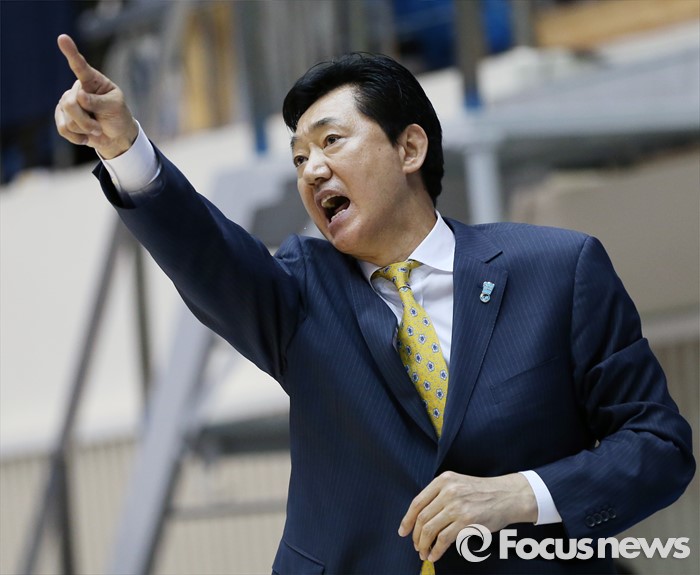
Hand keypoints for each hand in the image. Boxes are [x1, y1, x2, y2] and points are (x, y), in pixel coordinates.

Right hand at [55, 34, 137, 158]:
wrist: (114, 135)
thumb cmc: (117, 116)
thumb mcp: (115, 107)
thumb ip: (99, 102)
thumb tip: (80, 97)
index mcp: (92, 81)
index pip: (80, 66)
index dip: (71, 52)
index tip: (62, 38)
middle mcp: (77, 89)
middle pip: (70, 103)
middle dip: (86, 120)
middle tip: (99, 126)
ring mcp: (67, 103)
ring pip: (68, 119)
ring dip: (85, 129)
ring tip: (96, 128)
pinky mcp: (62, 117)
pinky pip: (64, 129)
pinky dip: (78, 137)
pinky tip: (86, 136)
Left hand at [398, 471, 537, 562]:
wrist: (507, 496)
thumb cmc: (482, 492)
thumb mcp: (457, 484)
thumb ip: (439, 495)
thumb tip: (420, 518)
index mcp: (443, 480)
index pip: (417, 502)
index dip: (407, 519)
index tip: (403, 531)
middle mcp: (448, 491)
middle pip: (422, 517)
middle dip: (416, 536)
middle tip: (416, 546)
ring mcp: (457, 506)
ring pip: (430, 529)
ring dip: (424, 545)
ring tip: (424, 553)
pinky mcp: (466, 521)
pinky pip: (444, 539)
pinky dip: (436, 550)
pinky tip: (434, 555)